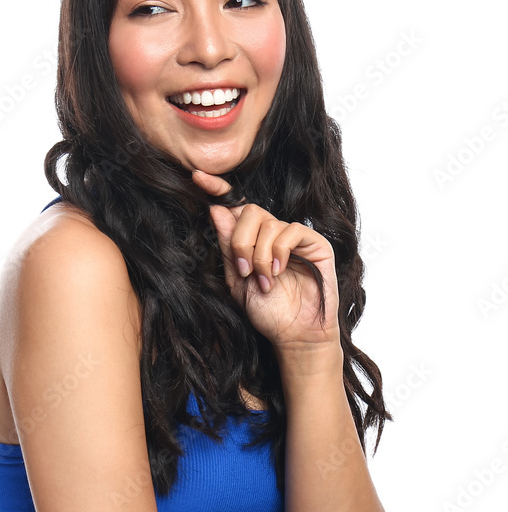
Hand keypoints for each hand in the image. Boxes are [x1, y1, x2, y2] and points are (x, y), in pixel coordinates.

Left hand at [192, 169, 339, 349]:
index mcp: (250, 241)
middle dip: (240, 240)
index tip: (196, 177)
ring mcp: (294, 237)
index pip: (234, 208)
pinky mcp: (315, 243)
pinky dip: (279, 250)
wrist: (294, 334)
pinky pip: (290, 230)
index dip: (217, 190)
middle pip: (248, 210)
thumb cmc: (268, 312)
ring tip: (263, 280)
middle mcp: (271, 234)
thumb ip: (228, 246)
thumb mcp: (237, 280)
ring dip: (259, 253)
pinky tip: (278, 271)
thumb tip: (216, 210)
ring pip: (267, 222)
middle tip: (244, 269)